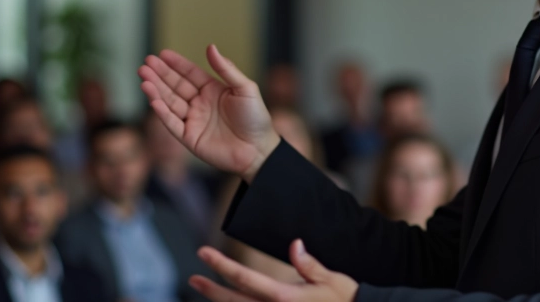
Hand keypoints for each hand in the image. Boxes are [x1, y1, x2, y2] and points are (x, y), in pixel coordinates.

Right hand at [138, 45, 279, 181]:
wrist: (259, 150)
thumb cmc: (256, 118)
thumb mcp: (245, 88)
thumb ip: (226, 69)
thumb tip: (211, 47)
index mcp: (213, 90)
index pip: (190, 74)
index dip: (176, 64)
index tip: (161, 54)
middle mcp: (200, 104)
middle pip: (175, 86)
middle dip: (160, 75)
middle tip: (145, 63)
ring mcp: (193, 120)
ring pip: (170, 103)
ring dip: (156, 91)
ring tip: (143, 78)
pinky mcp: (189, 138)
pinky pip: (172, 123)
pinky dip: (162, 112)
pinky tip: (153, 100)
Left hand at [190, 240, 358, 301]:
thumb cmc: (346, 298)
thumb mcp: (332, 279)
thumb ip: (309, 265)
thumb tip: (294, 244)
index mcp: (284, 297)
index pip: (245, 278)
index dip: (221, 265)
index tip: (203, 252)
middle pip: (234, 301)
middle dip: (212, 290)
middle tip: (192, 278)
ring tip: (207, 291)